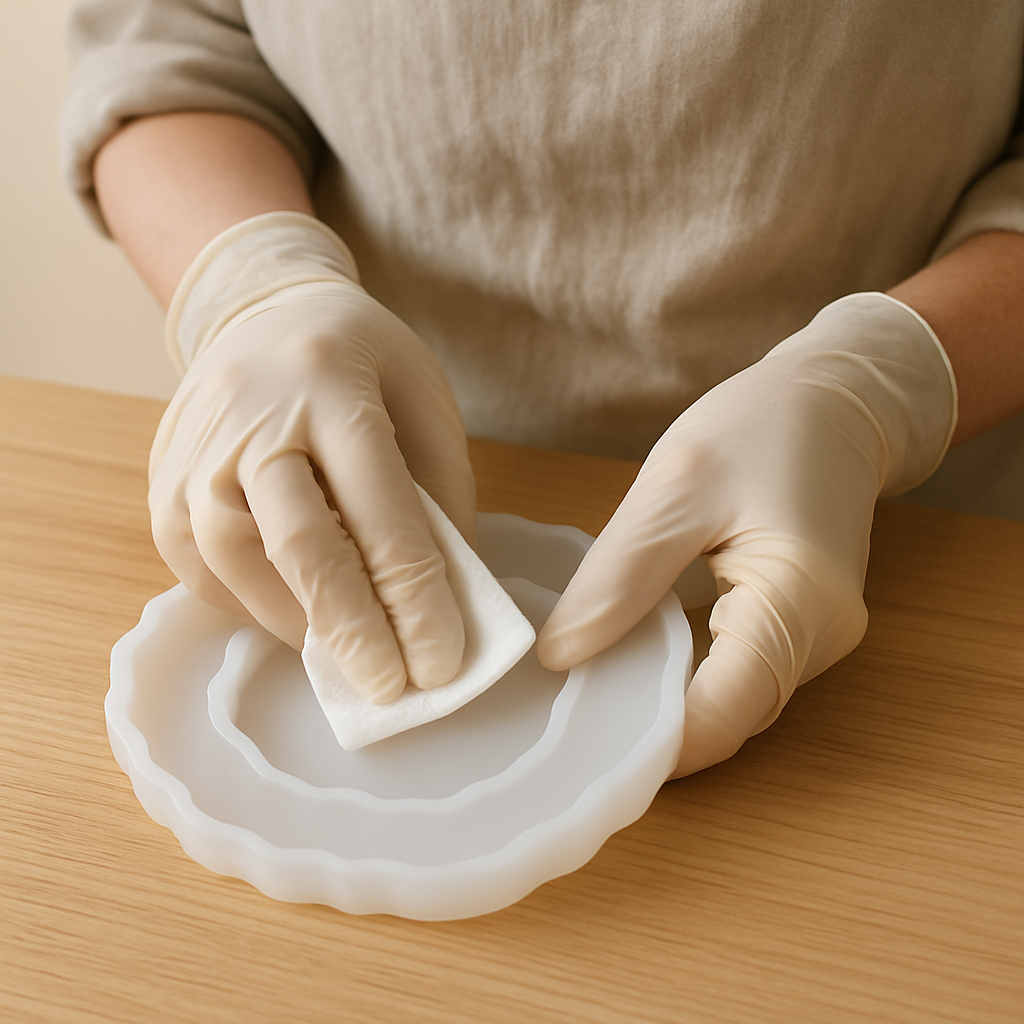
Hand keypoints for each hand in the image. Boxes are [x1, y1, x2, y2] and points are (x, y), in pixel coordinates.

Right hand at [149, 213, 475, 702]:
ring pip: (234, 557)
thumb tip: (440, 599)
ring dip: (293, 622)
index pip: (380, 508)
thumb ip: (439, 493)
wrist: (263, 307)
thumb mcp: (423, 401)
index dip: (414, 596)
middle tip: (390, 690)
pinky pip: (198, 562)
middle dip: (351, 629)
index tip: (443, 662)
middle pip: (300, 541)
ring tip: (342, 659)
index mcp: (334, 387)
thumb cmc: (362, 360)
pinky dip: (247, 603)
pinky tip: (290, 619)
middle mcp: (254, 415)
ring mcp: (197, 447)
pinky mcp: (164, 477)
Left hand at [538, 294, 955, 775]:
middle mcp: (820, 639)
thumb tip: (560, 657)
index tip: (572, 736)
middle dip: (647, 725)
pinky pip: (735, 672)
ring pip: (729, 701)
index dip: (649, 741)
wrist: (832, 399)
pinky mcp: (796, 628)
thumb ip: (618, 576)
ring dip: (663, 700)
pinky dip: (683, 673)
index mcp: (799, 602)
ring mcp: (814, 639)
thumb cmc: (760, 426)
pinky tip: (631, 655)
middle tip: (563, 713)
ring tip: (586, 687)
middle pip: (726, 718)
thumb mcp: (674, 487)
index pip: (721, 714)